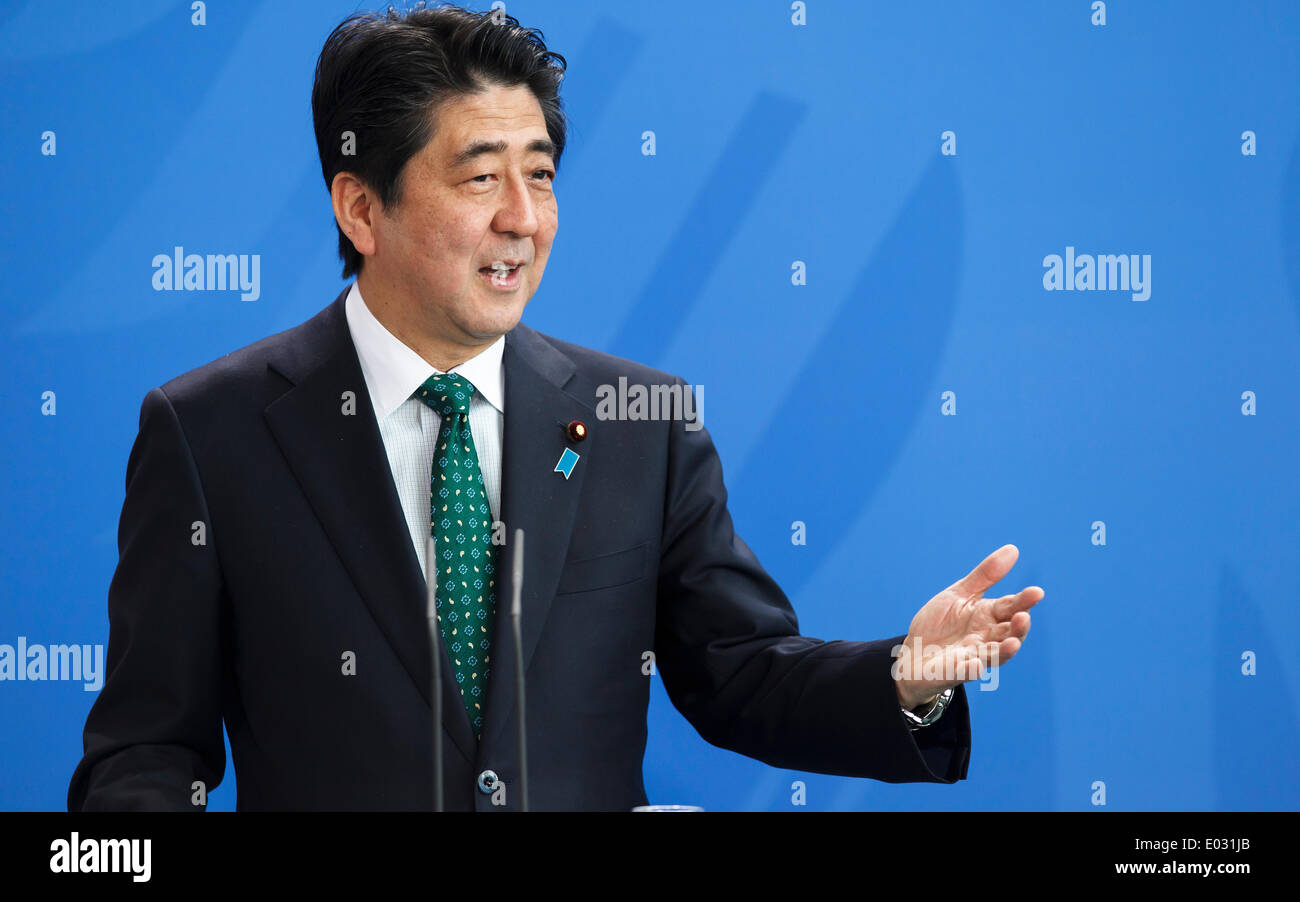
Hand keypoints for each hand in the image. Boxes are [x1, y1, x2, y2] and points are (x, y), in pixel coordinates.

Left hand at [892, 544, 1043, 709]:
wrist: (913, 652)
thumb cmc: (940, 624)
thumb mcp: (960, 594)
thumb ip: (985, 576)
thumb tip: (1013, 549)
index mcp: (988, 617)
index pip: (1010, 607)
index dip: (1024, 601)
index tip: (1037, 592)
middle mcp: (986, 638)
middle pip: (1009, 634)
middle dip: (1018, 628)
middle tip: (1023, 617)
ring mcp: (971, 656)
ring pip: (993, 655)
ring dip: (1004, 651)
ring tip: (1012, 644)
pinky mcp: (953, 671)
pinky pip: (964, 672)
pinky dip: (971, 669)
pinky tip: (975, 664)